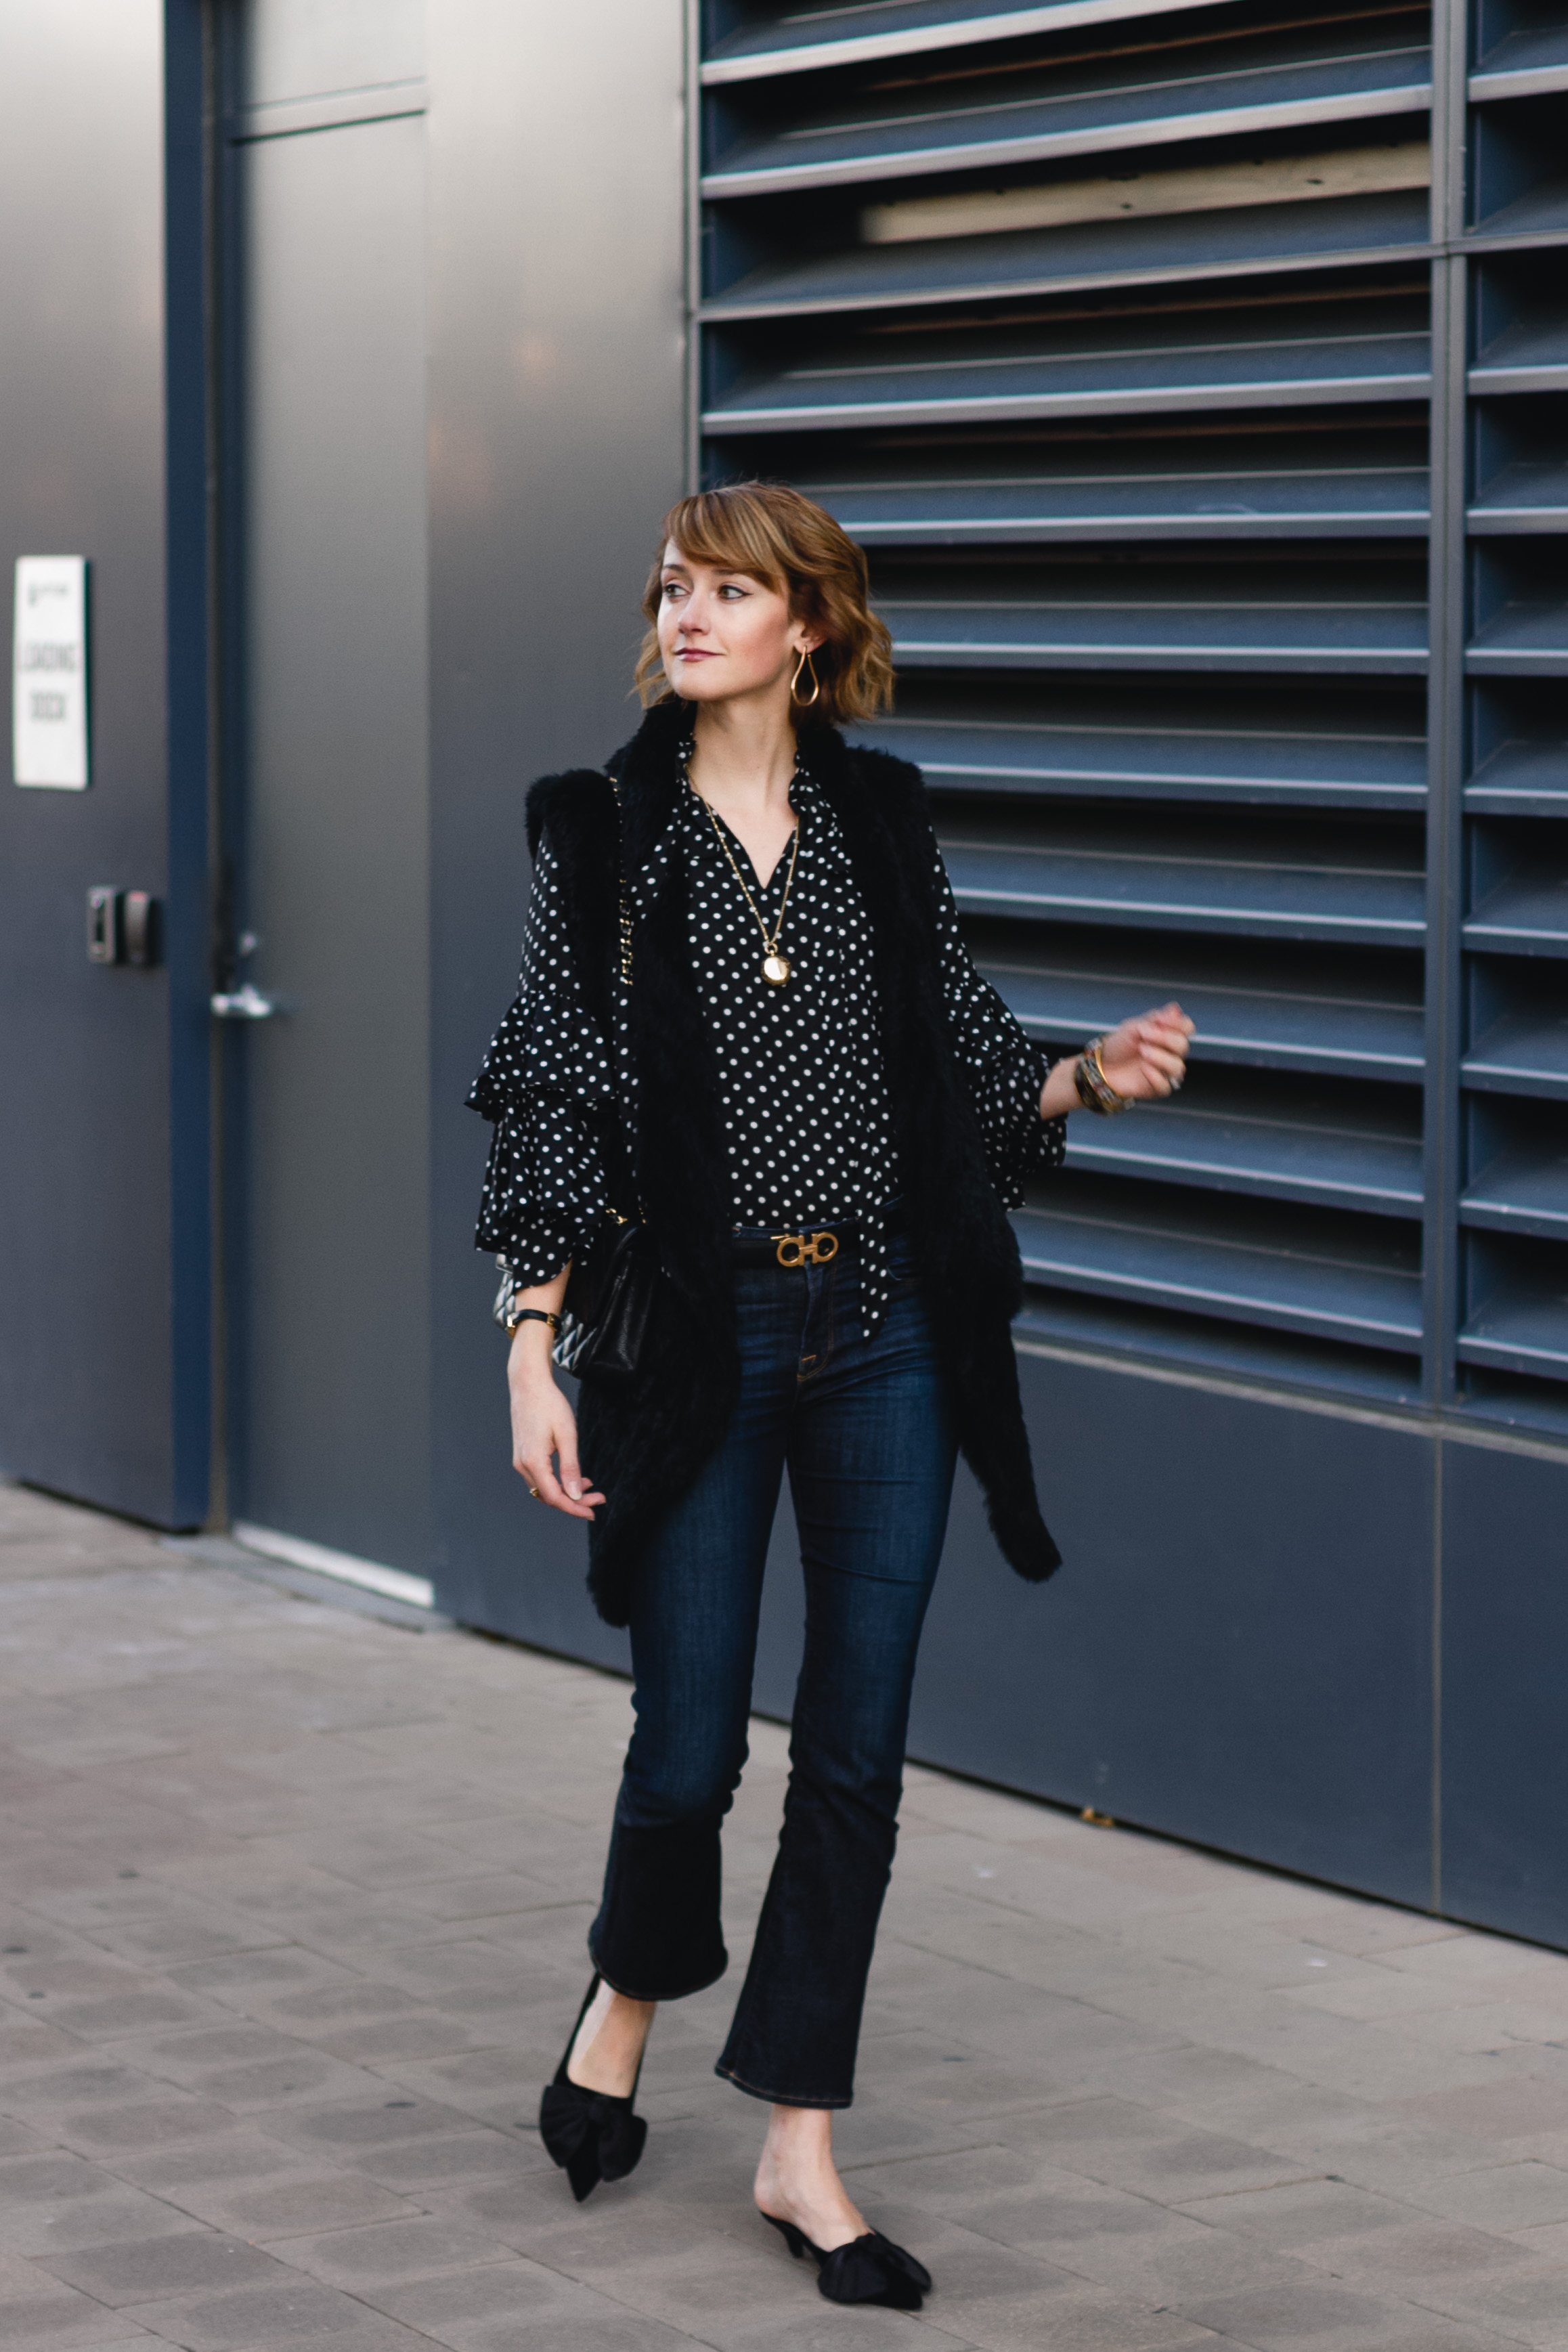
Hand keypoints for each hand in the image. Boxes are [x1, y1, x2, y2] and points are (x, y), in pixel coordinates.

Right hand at [509, 1350, 605, 1519]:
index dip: (575, 1508)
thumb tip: (575, 1495)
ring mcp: (521, 1460)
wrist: (528, 1384)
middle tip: (599, 1499)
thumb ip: (571, 1467)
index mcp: (533, 1462)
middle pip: (549, 1496)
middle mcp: (523, 1465)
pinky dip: (558, 1481)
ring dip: (566, 1492)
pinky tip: (575, 1477)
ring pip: (544, 1488)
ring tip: (590, 1486)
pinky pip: (541, 1477)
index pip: (555, 1497)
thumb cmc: (549, 1405)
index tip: (594, 1511)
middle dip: (574, 1501)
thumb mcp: (567, 1435)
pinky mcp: (523, 1454)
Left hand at [1096, 1002, 1193, 1101]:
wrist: (1102, 1065)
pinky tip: (1143, 1069)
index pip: (1187, 1028)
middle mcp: (1171, 1054)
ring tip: (1142, 1050)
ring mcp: (1165, 1073)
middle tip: (1144, 1035)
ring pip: (1177, 1068)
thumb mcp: (1134, 1027)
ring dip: (1160, 1057)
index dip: (1178, 1023)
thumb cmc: (1120, 1044)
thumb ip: (1155, 1019)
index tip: (1159, 1020)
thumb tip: (1176, 1009)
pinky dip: (1155, 1077)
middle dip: (1164, 1038)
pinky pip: (1165, 1086)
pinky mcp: (1156, 1089)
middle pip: (1183, 1046)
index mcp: (1169, 1036)